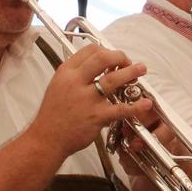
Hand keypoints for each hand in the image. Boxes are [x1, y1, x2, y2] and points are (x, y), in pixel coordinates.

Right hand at [26, 42, 152, 161]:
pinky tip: (145, 103)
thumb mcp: (58, 86)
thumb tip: (95, 68)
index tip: (113, 57)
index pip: (89, 51)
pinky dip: (135, 106)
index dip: (105, 51)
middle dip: (120, 57)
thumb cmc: (52, 116)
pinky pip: (120, 109)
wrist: (46, 139)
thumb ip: (75, 76)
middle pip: (102, 58)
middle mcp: (76, 82)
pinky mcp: (96, 116)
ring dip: (131, 72)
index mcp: (66, 73)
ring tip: (141, 70)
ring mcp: (86, 99)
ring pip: (113, 79)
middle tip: (128, 62)